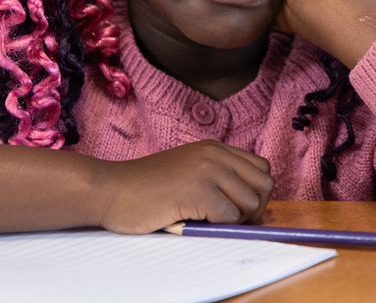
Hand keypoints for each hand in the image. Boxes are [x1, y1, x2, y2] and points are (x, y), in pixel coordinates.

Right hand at [94, 140, 273, 233]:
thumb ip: (217, 177)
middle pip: (265, 185)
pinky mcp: (198, 191)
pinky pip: (230, 217)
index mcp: (215, 148)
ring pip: (252, 203)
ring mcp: (208, 171)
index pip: (261, 168)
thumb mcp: (188, 170)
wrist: (110, 189)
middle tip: (229, 220)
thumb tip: (253, 207)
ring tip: (211, 222)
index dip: (256, 192)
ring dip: (236, 220)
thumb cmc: (145, 188)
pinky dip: (218, 227)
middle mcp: (216, 155)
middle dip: (254, 209)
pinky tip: (196, 222)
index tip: (238, 208)